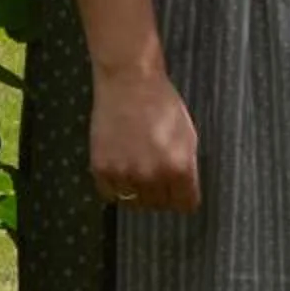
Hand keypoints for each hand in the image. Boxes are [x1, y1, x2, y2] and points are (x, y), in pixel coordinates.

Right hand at [89, 66, 199, 213]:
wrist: (130, 84)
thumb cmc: (162, 104)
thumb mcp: (187, 134)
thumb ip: (187, 166)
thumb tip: (185, 189)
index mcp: (178, 167)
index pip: (185, 204)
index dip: (184, 198)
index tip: (182, 195)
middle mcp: (152, 175)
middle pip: (159, 205)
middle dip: (162, 195)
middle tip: (159, 178)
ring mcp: (125, 174)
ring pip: (134, 203)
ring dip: (138, 192)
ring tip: (140, 170)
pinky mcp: (102, 169)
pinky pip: (110, 195)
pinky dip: (116, 187)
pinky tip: (123, 169)